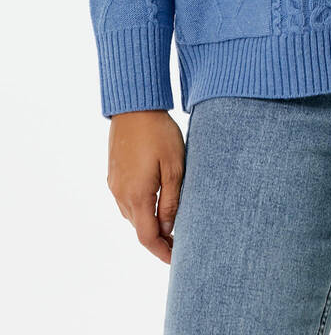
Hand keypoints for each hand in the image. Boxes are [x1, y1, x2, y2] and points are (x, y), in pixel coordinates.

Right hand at [106, 109, 185, 264]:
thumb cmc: (158, 133)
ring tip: (171, 223)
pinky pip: (127, 201)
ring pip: (132, 215)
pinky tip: (155, 201)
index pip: (147, 237)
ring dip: (149, 223)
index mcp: (137, 196)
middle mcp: (121, 195)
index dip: (161, 252)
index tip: (176, 259)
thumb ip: (171, 200)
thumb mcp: (174, 166)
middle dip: (158, 239)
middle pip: (139, 228)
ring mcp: (115, 185)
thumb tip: (169, 228)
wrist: (134, 107)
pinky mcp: (114, 175)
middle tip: (180, 242)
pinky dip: (141, 208)